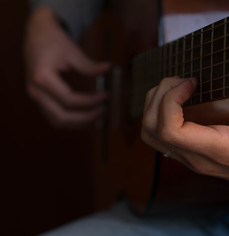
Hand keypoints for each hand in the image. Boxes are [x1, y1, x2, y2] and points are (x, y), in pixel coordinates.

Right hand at [25, 7, 109, 127]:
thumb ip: (89, 65)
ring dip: (78, 123)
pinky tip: (87, 115)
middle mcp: (35, 91)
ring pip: (57, 121)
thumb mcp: (73, 51)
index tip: (105, 96)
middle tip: (103, 111)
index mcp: (42, 78)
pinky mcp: (39, 99)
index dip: (90, 101)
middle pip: (61, 117)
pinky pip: (54, 116)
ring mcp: (35, 97)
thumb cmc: (53, 40)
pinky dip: (71, 120)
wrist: (36, 34)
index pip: (69, 100)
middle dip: (85, 118)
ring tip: (97, 116)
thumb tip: (107, 68)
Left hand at [142, 77, 228, 195]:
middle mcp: (200, 160)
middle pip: (152, 131)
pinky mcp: (195, 158)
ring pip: (152, 137)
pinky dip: (162, 116)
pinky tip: (180, 102)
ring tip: (176, 89)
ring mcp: (195, 161)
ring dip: (156, 107)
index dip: (170, 99)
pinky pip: (163, 140)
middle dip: (159, 98)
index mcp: (219, 149)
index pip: (169, 130)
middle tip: (181, 81)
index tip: (191, 82)